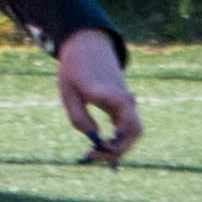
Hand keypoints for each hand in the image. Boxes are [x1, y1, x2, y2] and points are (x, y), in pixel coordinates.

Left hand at [57, 31, 140, 165]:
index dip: (114, 144)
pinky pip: (126, 128)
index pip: (127, 126)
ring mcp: (127, 103)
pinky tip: (101, 148)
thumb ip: (79, 117)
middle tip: (90, 156)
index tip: (93, 149)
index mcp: (113, 95)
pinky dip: (117, 140)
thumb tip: (93, 138)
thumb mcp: (68, 93)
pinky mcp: (123, 105)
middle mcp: (126, 100)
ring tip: (93, 153)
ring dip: (117, 147)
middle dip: (116, 150)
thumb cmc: (75, 68)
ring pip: (132, 133)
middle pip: (133, 133)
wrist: (86, 45)